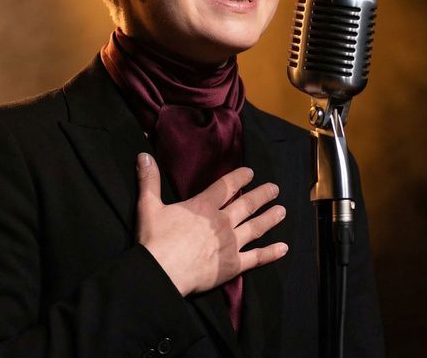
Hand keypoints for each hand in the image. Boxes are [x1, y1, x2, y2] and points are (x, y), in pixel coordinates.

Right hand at [135, 152, 288, 295]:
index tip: (251, 172)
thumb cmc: (155, 239)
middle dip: (262, 195)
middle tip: (275, 189)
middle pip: (247, 204)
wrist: (161, 271)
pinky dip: (271, 253)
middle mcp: (222, 222)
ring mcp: (230, 243)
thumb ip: (149, 180)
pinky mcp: (233, 265)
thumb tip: (143, 155)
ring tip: (282, 211)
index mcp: (203, 206)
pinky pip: (257, 257)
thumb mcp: (148, 206)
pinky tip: (283, 248)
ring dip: (270, 218)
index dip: (240, 177)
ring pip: (256, 227)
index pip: (226, 186)